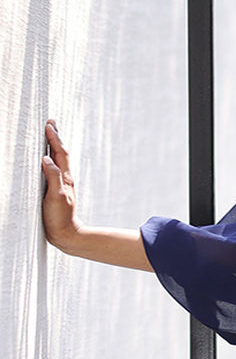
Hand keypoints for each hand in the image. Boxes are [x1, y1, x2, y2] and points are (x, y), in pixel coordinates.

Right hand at [41, 120, 79, 248]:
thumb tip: (47, 159)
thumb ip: (53, 178)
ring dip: (52, 147)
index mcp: (65, 178)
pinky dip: (50, 160)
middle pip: (60, 154)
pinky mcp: (55, 191)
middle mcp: (64, 179)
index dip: (54, 138)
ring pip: (57, 161)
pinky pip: (53, 170)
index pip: (60, 154)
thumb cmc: (60, 218)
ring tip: (49, 135)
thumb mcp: (56, 197)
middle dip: (55, 138)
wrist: (66, 235)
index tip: (49, 125)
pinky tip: (46, 160)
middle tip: (50, 123)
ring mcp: (60, 185)